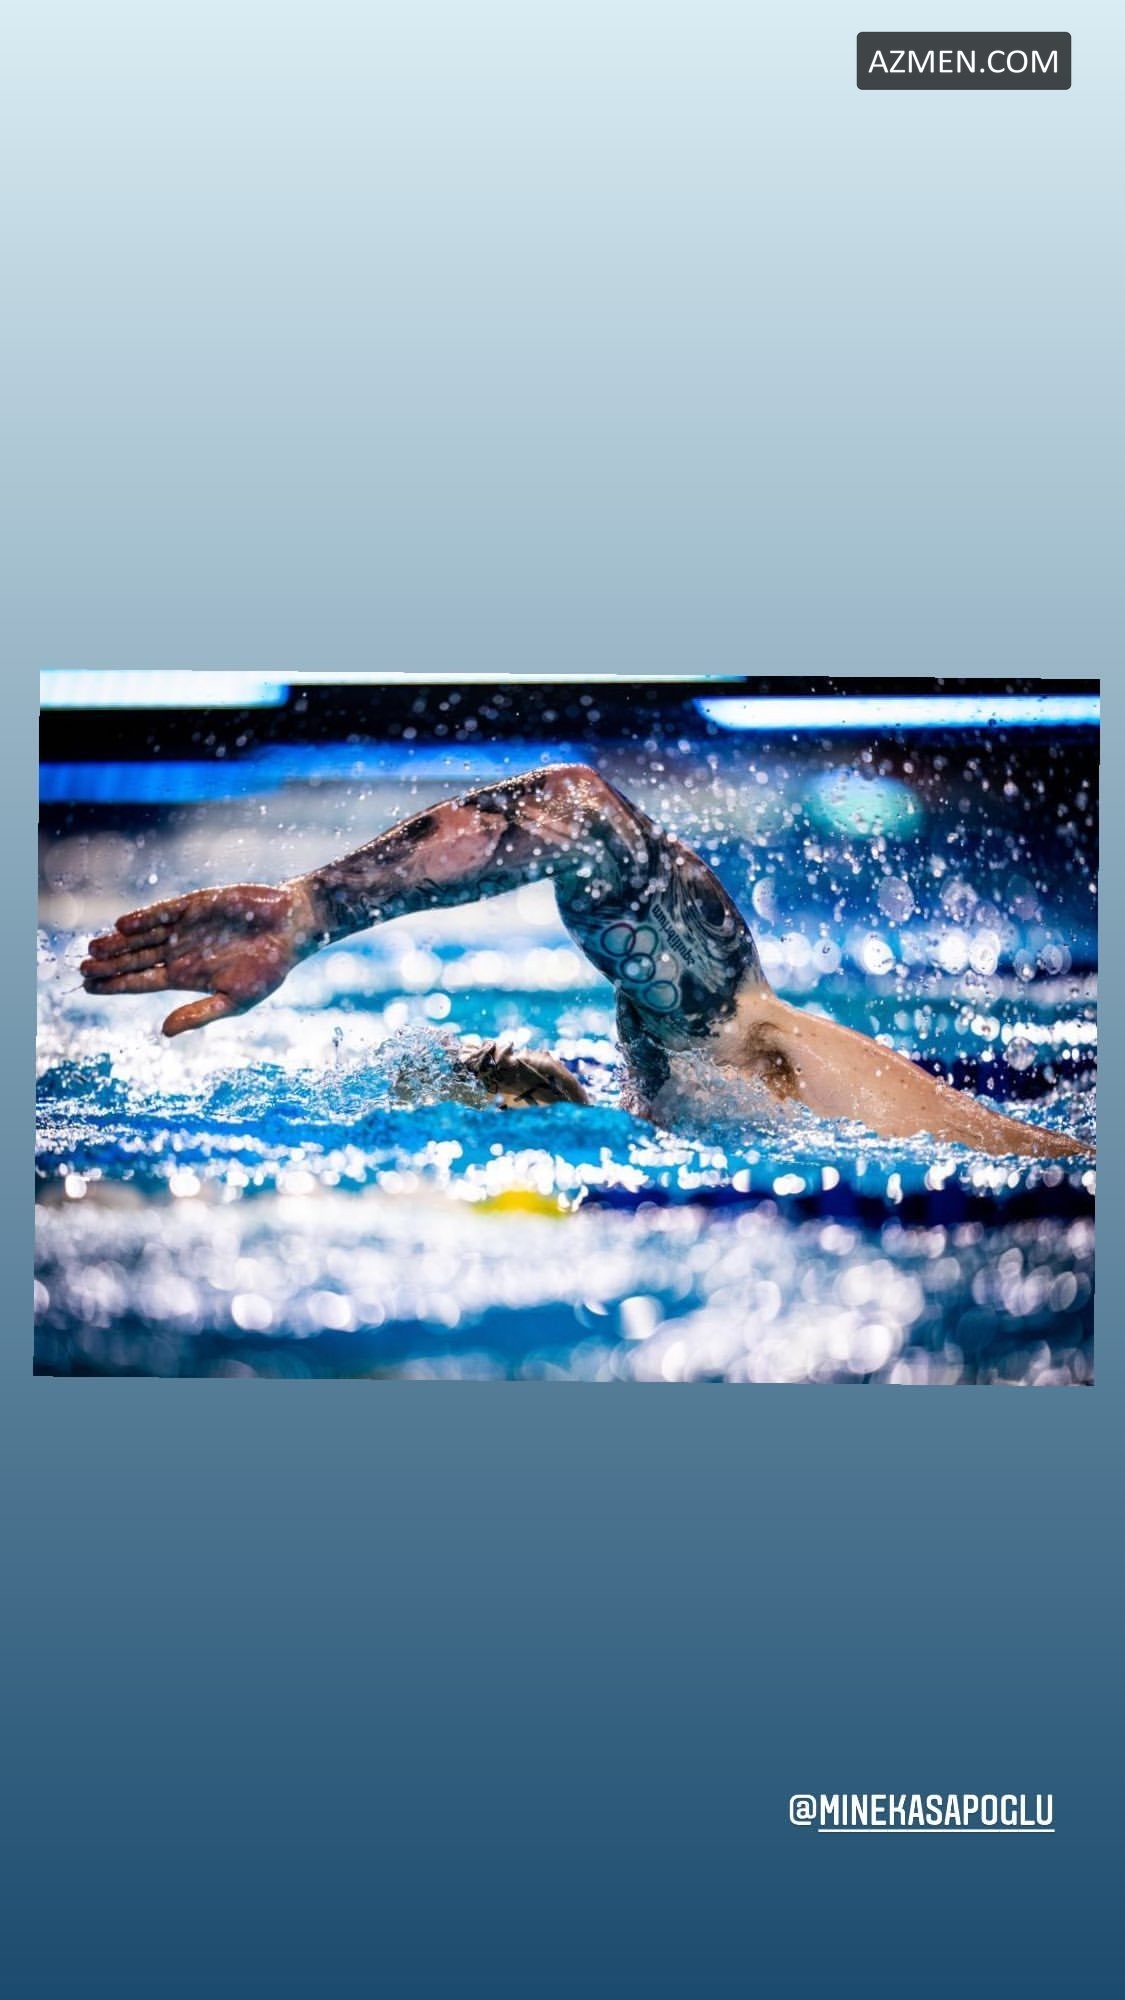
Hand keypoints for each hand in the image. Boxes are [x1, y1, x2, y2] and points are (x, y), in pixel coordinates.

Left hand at [81, 880, 318, 1035]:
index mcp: (186, 977)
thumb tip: (164, 1031)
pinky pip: (163, 912)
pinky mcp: (194, 905)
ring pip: (142, 937)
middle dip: (108, 966)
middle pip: (135, 960)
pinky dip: (144, 919)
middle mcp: (180, 951)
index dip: (116, 985)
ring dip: (118, 943)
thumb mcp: (235, 1000)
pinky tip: (123, 925)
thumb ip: (200, 1014)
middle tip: (81, 970)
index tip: (90, 989)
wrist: (291, 928)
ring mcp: (185, 928)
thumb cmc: (269, 968)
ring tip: (92, 950)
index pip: (142, 982)